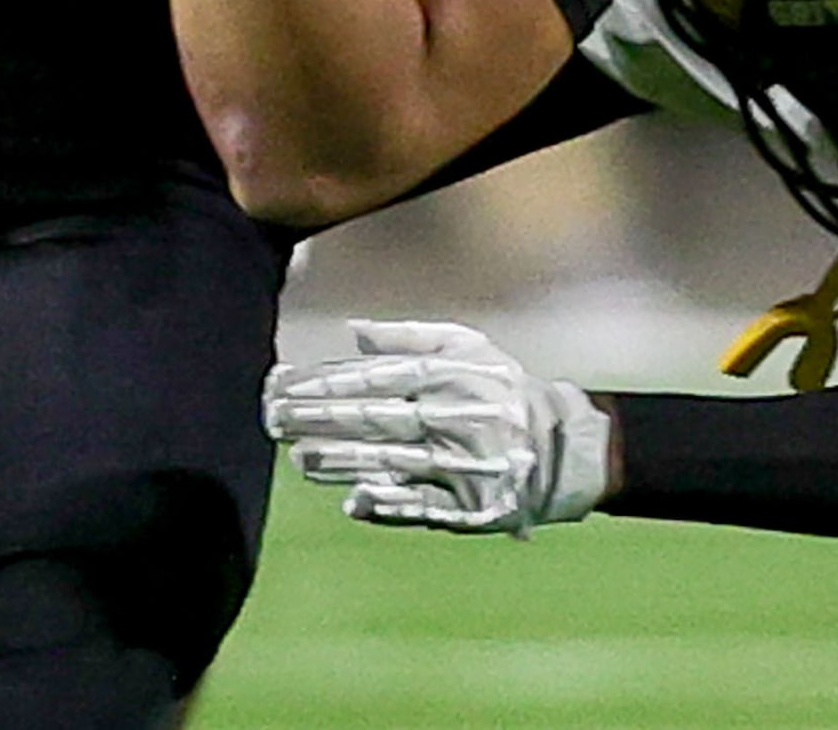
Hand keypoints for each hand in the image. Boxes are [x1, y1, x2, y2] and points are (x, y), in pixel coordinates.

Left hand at [264, 320, 611, 535]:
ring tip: (298, 459)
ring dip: (342, 462)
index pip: (376, 377)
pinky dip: (390, 504)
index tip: (280, 384)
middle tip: (273, 419)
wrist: (564, 446)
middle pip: (377, 418)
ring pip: (394, 462)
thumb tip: (353, 331)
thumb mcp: (470, 349)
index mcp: (454, 375)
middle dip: (321, 419)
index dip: (325, 382)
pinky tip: (353, 501)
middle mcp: (459, 416)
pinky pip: (425, 505)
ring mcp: (467, 463)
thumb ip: (411, 337)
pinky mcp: (475, 506)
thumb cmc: (502, 391)